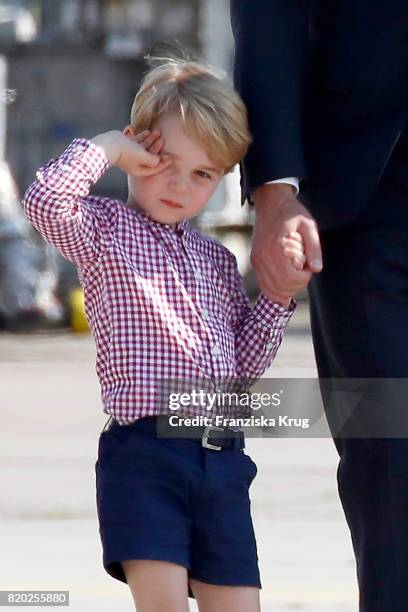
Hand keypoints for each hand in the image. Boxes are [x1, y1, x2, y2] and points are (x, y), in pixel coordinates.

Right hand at [91, 129, 171, 175]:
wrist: (110, 145)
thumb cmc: (128, 152)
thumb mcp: (144, 157)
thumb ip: (154, 159)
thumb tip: (159, 159)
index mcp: (140, 170)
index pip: (155, 167)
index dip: (164, 162)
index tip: (172, 157)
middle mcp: (135, 163)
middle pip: (149, 156)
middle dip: (157, 148)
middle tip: (164, 140)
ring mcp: (130, 154)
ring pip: (144, 147)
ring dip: (151, 140)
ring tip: (158, 131)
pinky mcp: (126, 146)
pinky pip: (137, 141)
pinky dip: (143, 137)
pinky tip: (148, 131)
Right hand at [251, 183, 322, 304]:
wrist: (271, 203)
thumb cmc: (292, 213)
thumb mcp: (309, 226)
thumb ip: (314, 248)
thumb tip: (317, 269)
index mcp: (276, 249)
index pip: (291, 279)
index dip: (304, 277)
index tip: (308, 265)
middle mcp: (263, 258)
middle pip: (281, 288)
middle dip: (296, 284)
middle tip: (302, 270)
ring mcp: (257, 261)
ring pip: (271, 290)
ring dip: (286, 289)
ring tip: (294, 274)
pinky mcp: (255, 262)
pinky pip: (264, 285)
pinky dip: (275, 290)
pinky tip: (284, 283)